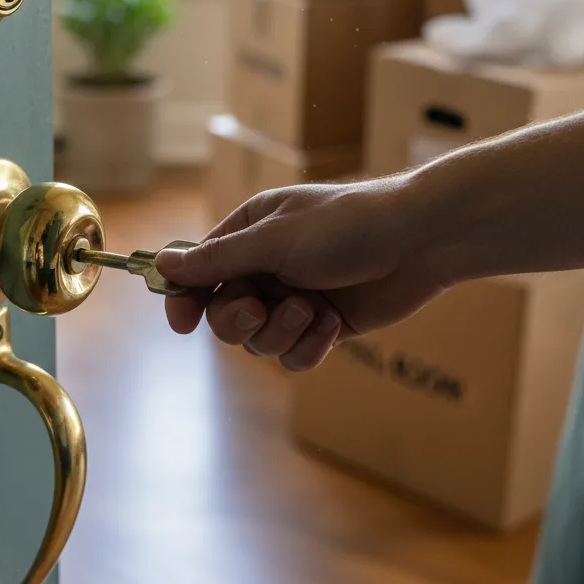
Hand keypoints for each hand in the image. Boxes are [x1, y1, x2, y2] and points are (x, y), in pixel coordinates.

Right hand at [155, 177, 448, 372]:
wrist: (420, 242)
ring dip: (283, 331)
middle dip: (240, 320)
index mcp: (249, 235)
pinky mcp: (324, 327)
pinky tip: (334, 323)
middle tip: (259, 310)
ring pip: (260, 342)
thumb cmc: (347, 226)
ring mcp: (296, 299)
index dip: (185, 299)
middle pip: (224, 316)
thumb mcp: (274, 240)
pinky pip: (295, 357)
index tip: (182, 323)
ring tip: (313, 309)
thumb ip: (217, 259)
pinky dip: (311, 346)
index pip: (199, 272)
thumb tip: (163, 263)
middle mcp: (268, 268)